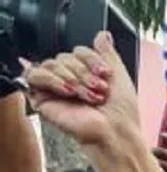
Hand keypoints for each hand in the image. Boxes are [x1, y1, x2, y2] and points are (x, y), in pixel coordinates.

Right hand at [23, 32, 139, 148]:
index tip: (106, 74)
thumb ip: (109, 53)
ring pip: (52, 64)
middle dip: (84, 72)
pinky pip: (35, 75)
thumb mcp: (120, 75)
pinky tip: (68, 91)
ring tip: (87, 95)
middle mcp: (70, 79)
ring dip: (73, 78)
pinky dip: (53, 79)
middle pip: (65, 57)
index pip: (79, 50)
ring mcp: (56, 88)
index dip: (91, 59)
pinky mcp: (43, 98)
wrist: (115, 132)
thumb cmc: (121, 113)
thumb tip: (102, 35)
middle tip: (99, 89)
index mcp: (87, 73)